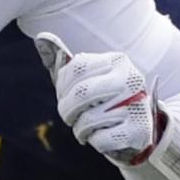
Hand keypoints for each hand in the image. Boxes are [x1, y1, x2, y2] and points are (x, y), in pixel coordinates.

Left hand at [34, 32, 163, 164]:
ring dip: (80, 129)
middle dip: (67, 110)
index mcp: (117, 61)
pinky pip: (101, 139)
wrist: (138, 128)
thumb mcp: (87, 79)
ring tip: (84, 130)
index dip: (62, 86)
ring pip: (89, 119)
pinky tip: (102, 136)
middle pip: (81, 93)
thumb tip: (40, 38)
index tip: (64, 96)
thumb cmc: (104, 101)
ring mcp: (137, 105)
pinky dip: (95, 141)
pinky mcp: (138, 130)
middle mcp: (130, 79)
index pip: (76, 68)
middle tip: (69, 117)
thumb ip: (63, 63)